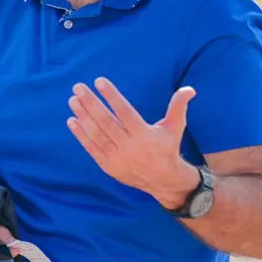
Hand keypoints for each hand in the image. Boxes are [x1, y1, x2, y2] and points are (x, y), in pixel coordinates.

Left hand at [67, 77, 199, 207]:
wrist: (163, 180)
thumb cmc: (167, 148)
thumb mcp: (175, 127)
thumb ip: (178, 107)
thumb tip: (189, 89)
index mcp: (145, 135)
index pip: (125, 112)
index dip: (112, 96)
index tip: (99, 81)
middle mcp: (129, 147)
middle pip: (106, 122)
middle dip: (90, 103)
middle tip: (78, 87)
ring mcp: (117, 157)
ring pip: (96, 134)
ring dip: (82, 116)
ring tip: (73, 100)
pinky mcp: (108, 165)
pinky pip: (91, 148)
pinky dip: (80, 135)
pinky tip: (72, 120)